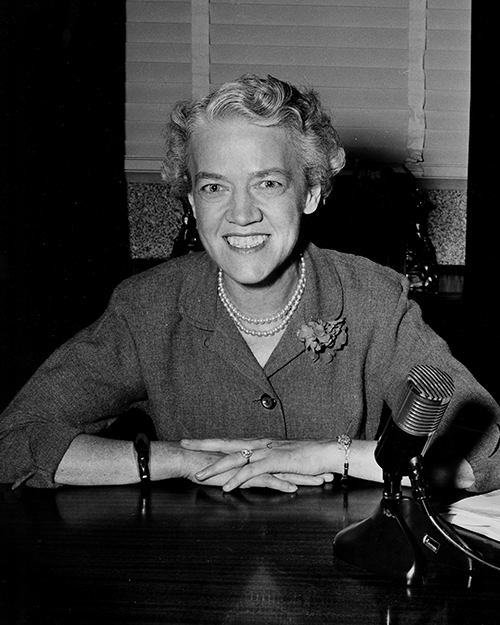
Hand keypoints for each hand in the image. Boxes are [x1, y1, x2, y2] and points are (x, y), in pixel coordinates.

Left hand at [181, 438, 334, 491]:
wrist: (326, 452)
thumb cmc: (307, 457)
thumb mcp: (282, 460)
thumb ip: (268, 463)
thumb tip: (255, 469)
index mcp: (259, 442)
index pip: (230, 440)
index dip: (210, 441)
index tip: (193, 440)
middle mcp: (259, 444)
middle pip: (226, 443)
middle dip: (203, 444)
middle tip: (183, 444)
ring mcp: (266, 451)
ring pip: (235, 458)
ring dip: (216, 467)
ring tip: (198, 474)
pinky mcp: (275, 462)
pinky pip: (252, 471)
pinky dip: (237, 479)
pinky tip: (226, 487)